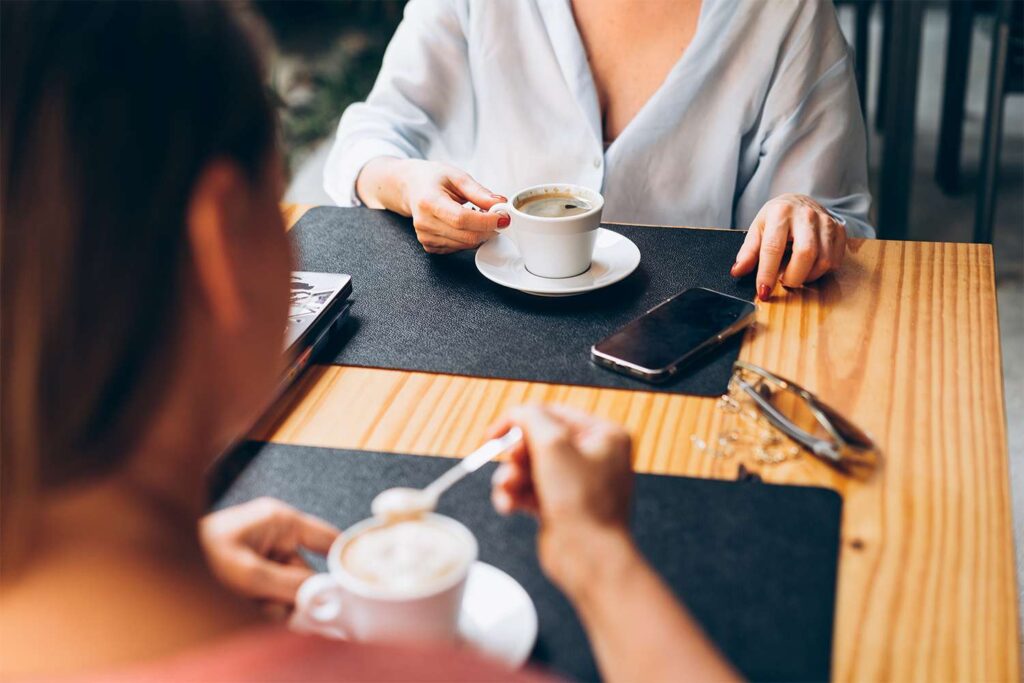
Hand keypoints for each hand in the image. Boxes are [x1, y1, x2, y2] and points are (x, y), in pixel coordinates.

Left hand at [199, 497, 338, 605]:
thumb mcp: (247, 573)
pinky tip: (252, 606)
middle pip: (305, 571)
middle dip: (296, 595)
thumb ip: (287, 585)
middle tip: (288, 611)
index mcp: (281, 521)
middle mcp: (277, 534)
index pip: (327, 538)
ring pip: (287, 585)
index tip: (352, 587)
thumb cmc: (200, 551)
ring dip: (278, 602)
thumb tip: (319, 597)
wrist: (164, 552)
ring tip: (258, 606)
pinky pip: (272, 589)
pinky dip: (266, 602)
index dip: (341, 561)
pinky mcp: (253, 567)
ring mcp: (265, 551)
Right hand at [358, 157, 507, 253]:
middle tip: (498, 216)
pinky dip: (469, 238)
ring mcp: (426, 237)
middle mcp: (425, 223)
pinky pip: (459, 248)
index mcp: (429, 202)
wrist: (410, 187)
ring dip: (480, 233)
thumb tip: (500, 204)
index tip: (504, 217)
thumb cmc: (432, 179)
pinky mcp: (430, 246)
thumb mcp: (457, 176)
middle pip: (466, 236)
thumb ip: (479, 192)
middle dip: (489, 229)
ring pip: (466, 245)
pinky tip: (466, 224)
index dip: (486, 221)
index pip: (462, 219)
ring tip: (478, 215)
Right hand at [487, 405, 633, 591]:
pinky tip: (508, 504)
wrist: (589, 558)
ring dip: (512, 477)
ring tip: (507, 489)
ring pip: (531, 468)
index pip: (554, 414)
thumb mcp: (554, 445)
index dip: (521, 420)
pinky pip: (530, 491)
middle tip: (510, 465)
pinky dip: (516, 495)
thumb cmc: (584, 504)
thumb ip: (531, 418)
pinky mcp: (561, 506)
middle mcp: (594, 457)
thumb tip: (518, 412)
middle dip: (517, 456)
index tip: (496, 432)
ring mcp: (578, 484)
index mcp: (604, 436)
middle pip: (539, 442)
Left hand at [731, 193, 846, 300]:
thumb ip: (748, 252)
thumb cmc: (777, 218)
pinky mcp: (840, 230)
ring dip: (807, 276)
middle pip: (805, 255)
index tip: (763, 292)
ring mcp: (826, 222)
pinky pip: (835, 261)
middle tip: (783, 280)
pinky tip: (810, 266)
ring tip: (795, 271)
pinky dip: (821, 271)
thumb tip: (737, 272)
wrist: (800, 202)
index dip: (767, 273)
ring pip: (823, 261)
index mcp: (780, 212)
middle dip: (793, 277)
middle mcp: (806, 215)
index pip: (773, 248)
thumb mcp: (758, 229)